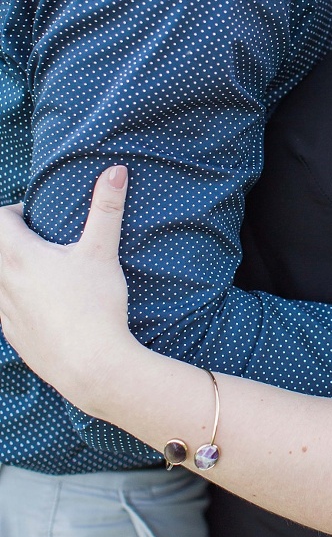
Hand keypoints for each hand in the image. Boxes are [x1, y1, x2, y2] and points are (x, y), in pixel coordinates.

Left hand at [0, 167, 136, 412]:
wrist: (92, 366)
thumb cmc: (95, 306)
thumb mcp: (103, 252)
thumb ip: (106, 208)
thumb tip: (115, 170)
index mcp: (20, 258)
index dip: (12, 212)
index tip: (33, 216)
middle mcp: (3, 284)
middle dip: (10, 240)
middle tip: (38, 240)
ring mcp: (4, 314)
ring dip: (10, 271)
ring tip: (40, 272)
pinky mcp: (13, 337)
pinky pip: (3, 310)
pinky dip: (14, 299)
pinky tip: (42, 305)